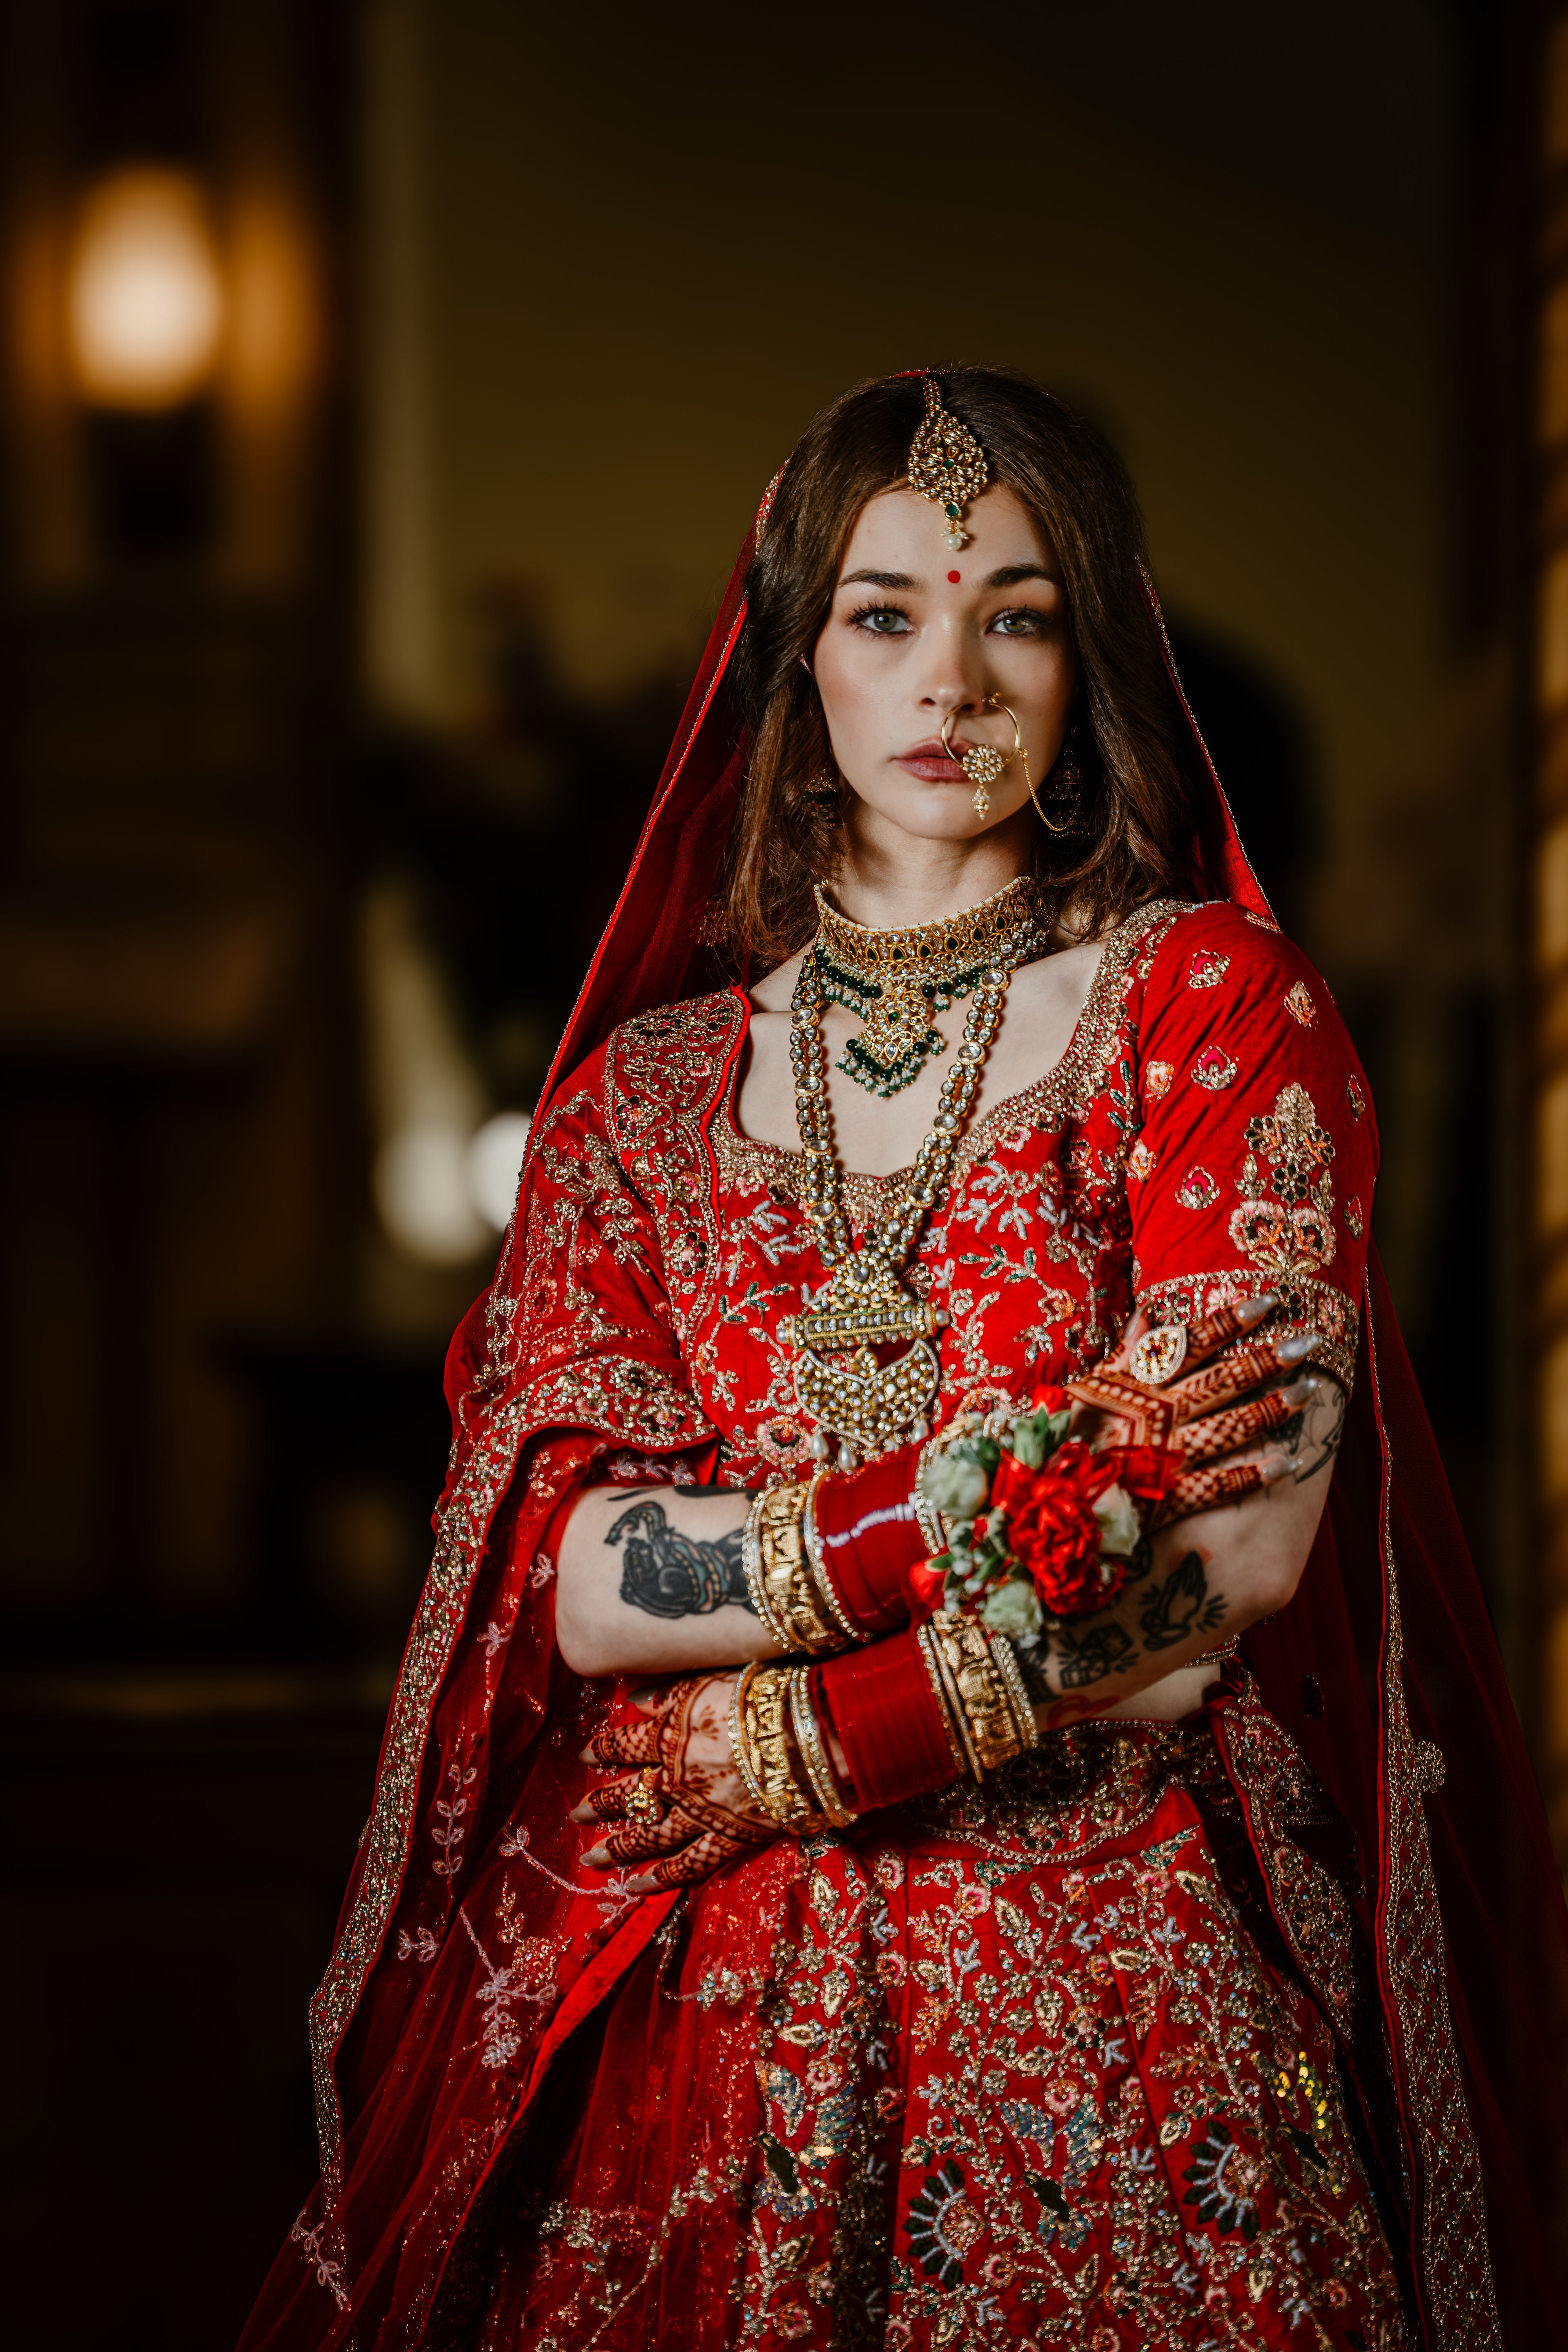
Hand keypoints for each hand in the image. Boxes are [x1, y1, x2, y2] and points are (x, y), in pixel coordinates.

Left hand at [571, 1672, 774, 1892]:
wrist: (813, 1736)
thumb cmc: (765, 1698)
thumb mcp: (710, 1682)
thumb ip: (669, 1693)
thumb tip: (635, 1700)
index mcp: (670, 1735)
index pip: (623, 1744)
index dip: (602, 1749)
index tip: (585, 1755)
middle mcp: (676, 1779)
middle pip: (627, 1794)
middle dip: (599, 1805)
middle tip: (575, 1815)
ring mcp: (700, 1814)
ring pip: (648, 1836)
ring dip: (617, 1849)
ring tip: (592, 1860)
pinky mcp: (729, 1839)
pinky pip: (689, 1865)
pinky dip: (661, 1879)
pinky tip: (636, 1888)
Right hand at [1069, 1292, 1322, 1525]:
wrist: (1040, 1498)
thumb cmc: (1061, 1436)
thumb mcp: (1086, 1386)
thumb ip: (1124, 1353)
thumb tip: (1151, 1312)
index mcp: (1135, 1383)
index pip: (1191, 1342)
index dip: (1230, 1320)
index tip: (1268, 1301)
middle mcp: (1156, 1413)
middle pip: (1221, 1379)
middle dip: (1266, 1359)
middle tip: (1308, 1341)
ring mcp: (1167, 1453)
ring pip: (1228, 1425)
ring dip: (1270, 1408)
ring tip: (1307, 1390)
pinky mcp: (1170, 1495)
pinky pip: (1219, 1484)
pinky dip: (1254, 1475)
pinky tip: (1288, 1464)